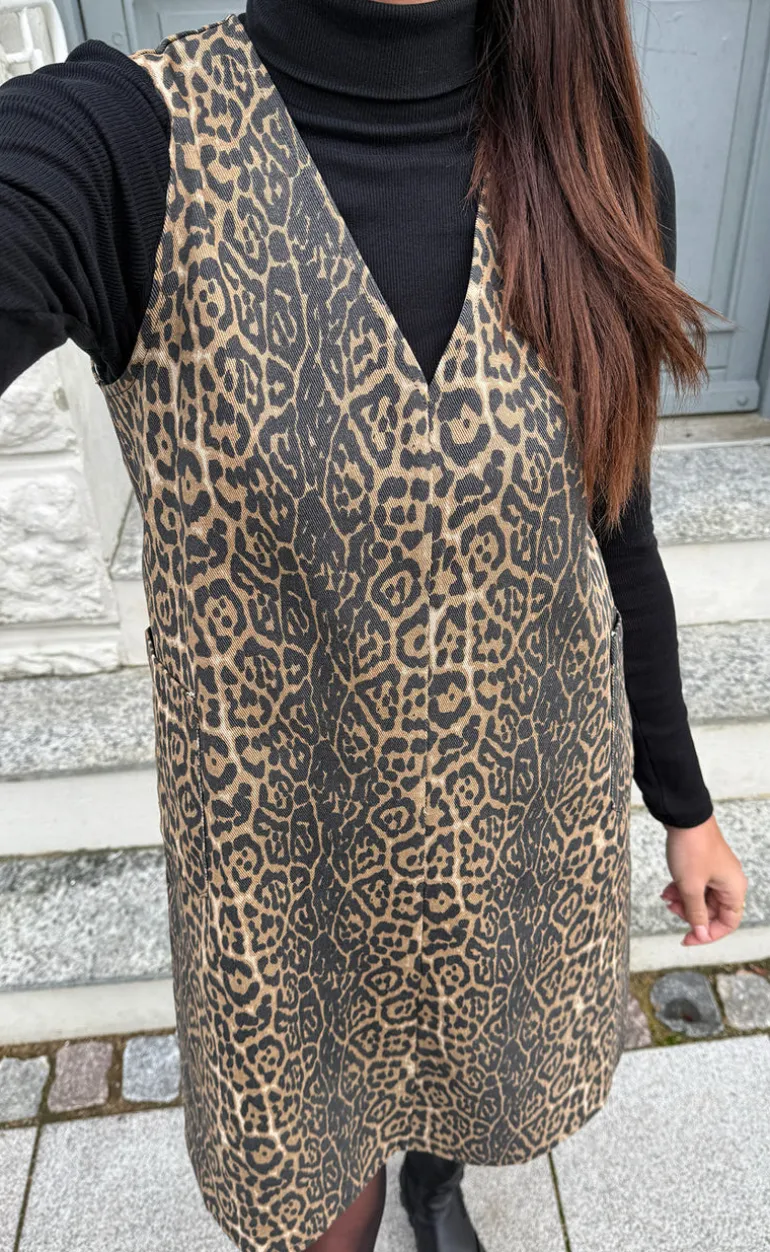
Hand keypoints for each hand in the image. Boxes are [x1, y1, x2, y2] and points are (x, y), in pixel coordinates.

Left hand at [661, 813, 747, 945]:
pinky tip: (667, 889)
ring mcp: (717, 872)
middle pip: (713, 911)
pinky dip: (682, 889)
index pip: (727, 923)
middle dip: (690, 914)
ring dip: (683, 901)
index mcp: (734, 889)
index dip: (707, 934)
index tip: (686, 938)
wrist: (684, 816)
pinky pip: (696, 885)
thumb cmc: (691, 850)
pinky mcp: (704, 864)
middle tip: (671, 909)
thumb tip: (701, 934)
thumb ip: (696, 913)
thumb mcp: (691, 887)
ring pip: (702, 898)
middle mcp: (729, 882)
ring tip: (666, 897)